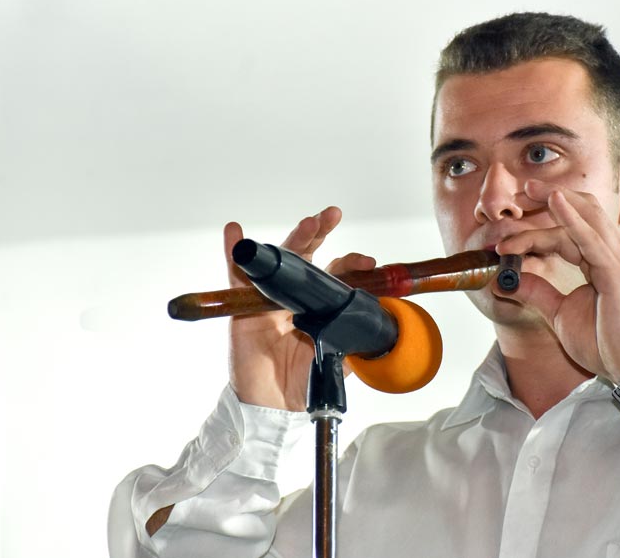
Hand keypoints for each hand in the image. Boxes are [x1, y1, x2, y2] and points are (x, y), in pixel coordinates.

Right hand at [224, 207, 374, 409]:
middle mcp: (295, 295)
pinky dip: (235, 253)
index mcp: (319, 304)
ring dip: (294, 238)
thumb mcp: (341, 358)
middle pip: (308, 255)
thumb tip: (384, 322)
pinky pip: (237, 276)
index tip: (368, 264)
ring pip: (280, 259)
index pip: (335, 273)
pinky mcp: (244, 308)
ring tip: (308, 223)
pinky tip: (235, 232)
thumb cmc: (305, 380)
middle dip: (320, 232)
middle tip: (332, 215)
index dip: (351, 264)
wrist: (275, 405)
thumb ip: (359, 339)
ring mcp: (269, 298)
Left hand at [494, 180, 619, 383]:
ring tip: (531, 189)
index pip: (567, 233)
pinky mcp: (616, 271)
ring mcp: (617, 260)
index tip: (505, 239)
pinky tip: (554, 203)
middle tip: (523, 188)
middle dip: (552, 197)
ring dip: (557, 200)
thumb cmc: (604, 342)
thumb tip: (507, 279)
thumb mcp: (559, 314)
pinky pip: (590, 237)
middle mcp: (612, 254)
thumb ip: (537, 292)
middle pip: (582, 212)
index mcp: (601, 262)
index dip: (537, 230)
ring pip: (586, 217)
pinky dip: (571, 218)